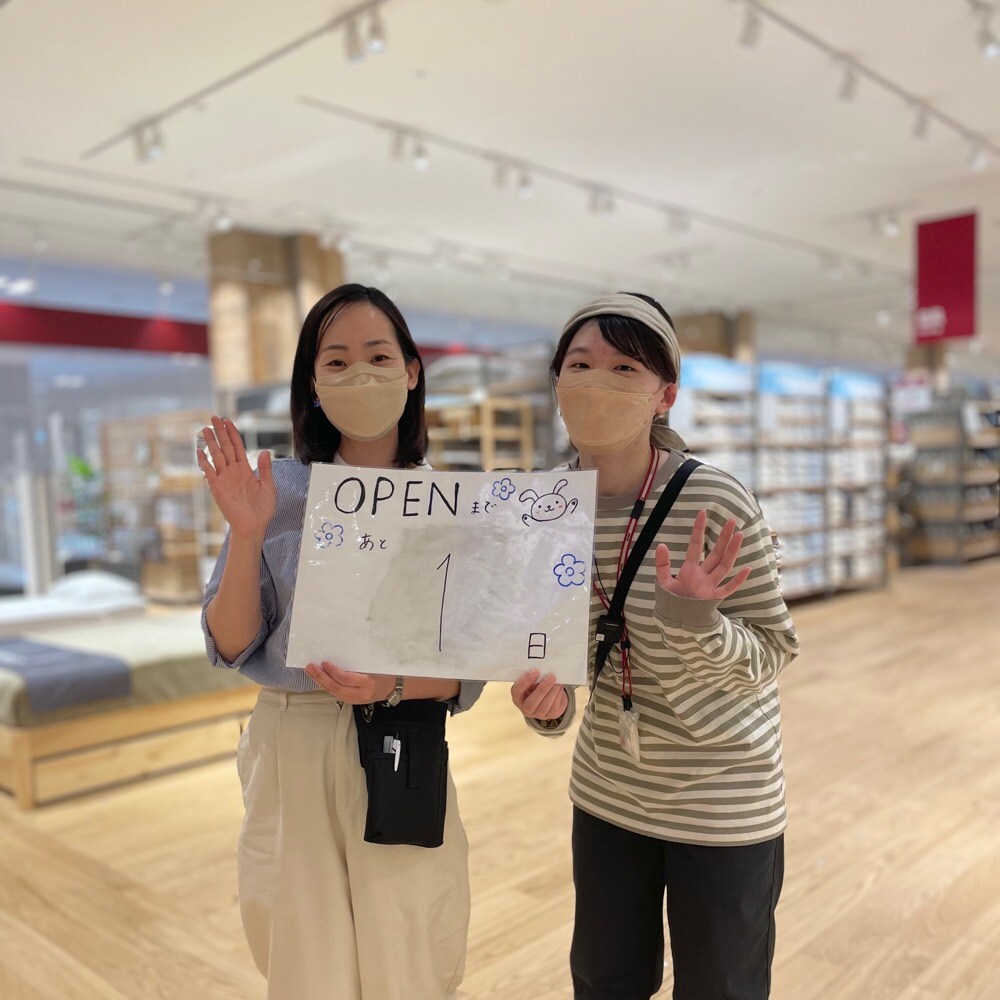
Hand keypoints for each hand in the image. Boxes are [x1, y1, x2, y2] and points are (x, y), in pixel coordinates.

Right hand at [197, 415, 275, 539]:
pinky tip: (200, 451)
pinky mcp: (217, 488)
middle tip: (213, 417)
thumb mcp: (268, 487)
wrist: (254, 526)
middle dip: (220, 432)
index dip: (233, 433)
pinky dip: (204, 462)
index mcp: (245, 469)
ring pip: (216, 456)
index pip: (238, 447)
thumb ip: (265, 469)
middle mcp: (233, 471)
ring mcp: (224, 478)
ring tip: (204, 429)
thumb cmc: (262, 509)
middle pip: (225, 447)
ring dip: (211, 442)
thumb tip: (264, 451)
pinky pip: (209, 472)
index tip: (228, 421)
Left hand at [305, 661, 395, 704]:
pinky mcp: (352, 701)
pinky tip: (319, 680)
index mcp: (368, 683)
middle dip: (321, 677)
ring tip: (310, 672)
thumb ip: (359, 664)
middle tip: (310, 667)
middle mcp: (360, 694)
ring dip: (320, 682)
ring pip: (334, 692)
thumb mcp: (375, 666)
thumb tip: (339, 655)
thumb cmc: (386, 673)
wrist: (394, 688)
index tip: (324, 663)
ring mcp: (356, 700)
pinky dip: (326, 686)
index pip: (346, 678)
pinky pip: (336, 694)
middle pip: (336, 687)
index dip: (333, 671)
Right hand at [511, 669, 568, 720]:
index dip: (525, 681)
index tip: (535, 671)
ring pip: (544, 706)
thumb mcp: (532, 681)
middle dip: (542, 689)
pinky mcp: (550, 715)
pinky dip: (558, 695)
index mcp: (517, 697)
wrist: (548, 696)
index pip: (517, 691)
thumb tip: (543, 667)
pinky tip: (560, 686)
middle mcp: (525, 708)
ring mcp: (538, 714)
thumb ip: (534, 676)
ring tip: (557, 680)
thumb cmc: (536, 684)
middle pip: (531, 703)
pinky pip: (554, 707)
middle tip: (551, 676)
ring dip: (552, 692)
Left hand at [655, 509, 751, 601]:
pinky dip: (737, 580)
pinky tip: (747, 569)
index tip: (702, 512)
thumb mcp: (662, 580)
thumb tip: (661, 545)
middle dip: (723, 537)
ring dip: (732, 551)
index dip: (699, 529)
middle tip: (731, 520)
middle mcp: (703, 574)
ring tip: (740, 535)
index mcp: (690, 569)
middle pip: (716, 552)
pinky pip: (728, 588)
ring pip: (724, 565)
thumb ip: (662, 564)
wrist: (675, 619)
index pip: (696, 545)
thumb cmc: (671, 599)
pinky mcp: (714, 598)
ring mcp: (710, 585)